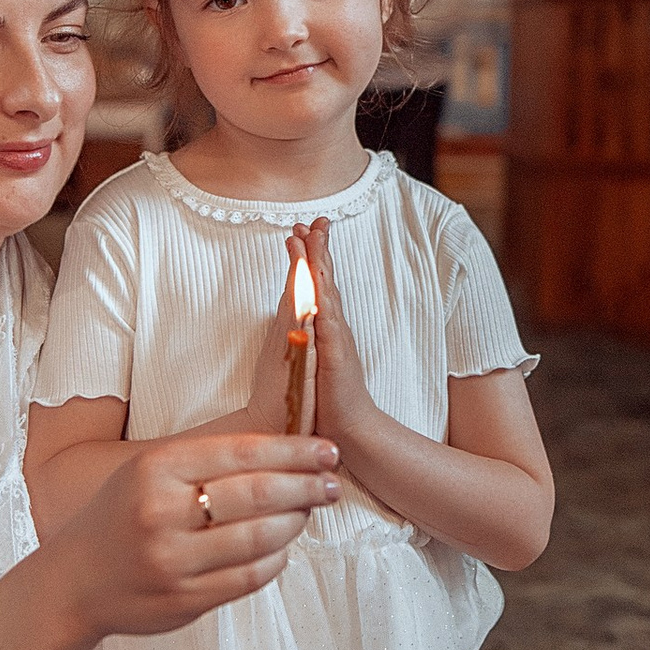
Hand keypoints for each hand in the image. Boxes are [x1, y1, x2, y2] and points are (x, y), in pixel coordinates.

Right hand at [46, 429, 338, 642]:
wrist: (73, 584)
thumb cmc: (118, 520)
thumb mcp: (146, 474)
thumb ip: (203, 463)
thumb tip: (282, 453)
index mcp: (155, 470)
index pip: (243, 452)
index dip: (294, 451)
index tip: (326, 451)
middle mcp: (162, 513)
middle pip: (259, 493)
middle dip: (306, 485)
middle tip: (331, 483)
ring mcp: (173, 561)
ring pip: (261, 538)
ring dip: (296, 523)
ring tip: (308, 513)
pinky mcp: (184, 600)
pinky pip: (250, 577)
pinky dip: (276, 559)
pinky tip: (281, 548)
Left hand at [294, 217, 378, 452]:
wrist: (350, 428)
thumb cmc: (329, 397)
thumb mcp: (313, 359)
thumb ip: (307, 337)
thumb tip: (299, 320)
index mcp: (325, 326)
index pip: (317, 283)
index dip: (311, 256)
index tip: (302, 230)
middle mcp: (332, 327)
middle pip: (324, 279)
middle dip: (317, 248)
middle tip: (312, 220)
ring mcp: (335, 340)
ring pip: (326, 294)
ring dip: (319, 266)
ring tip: (313, 241)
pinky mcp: (335, 357)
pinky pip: (328, 325)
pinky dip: (323, 303)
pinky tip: (320, 287)